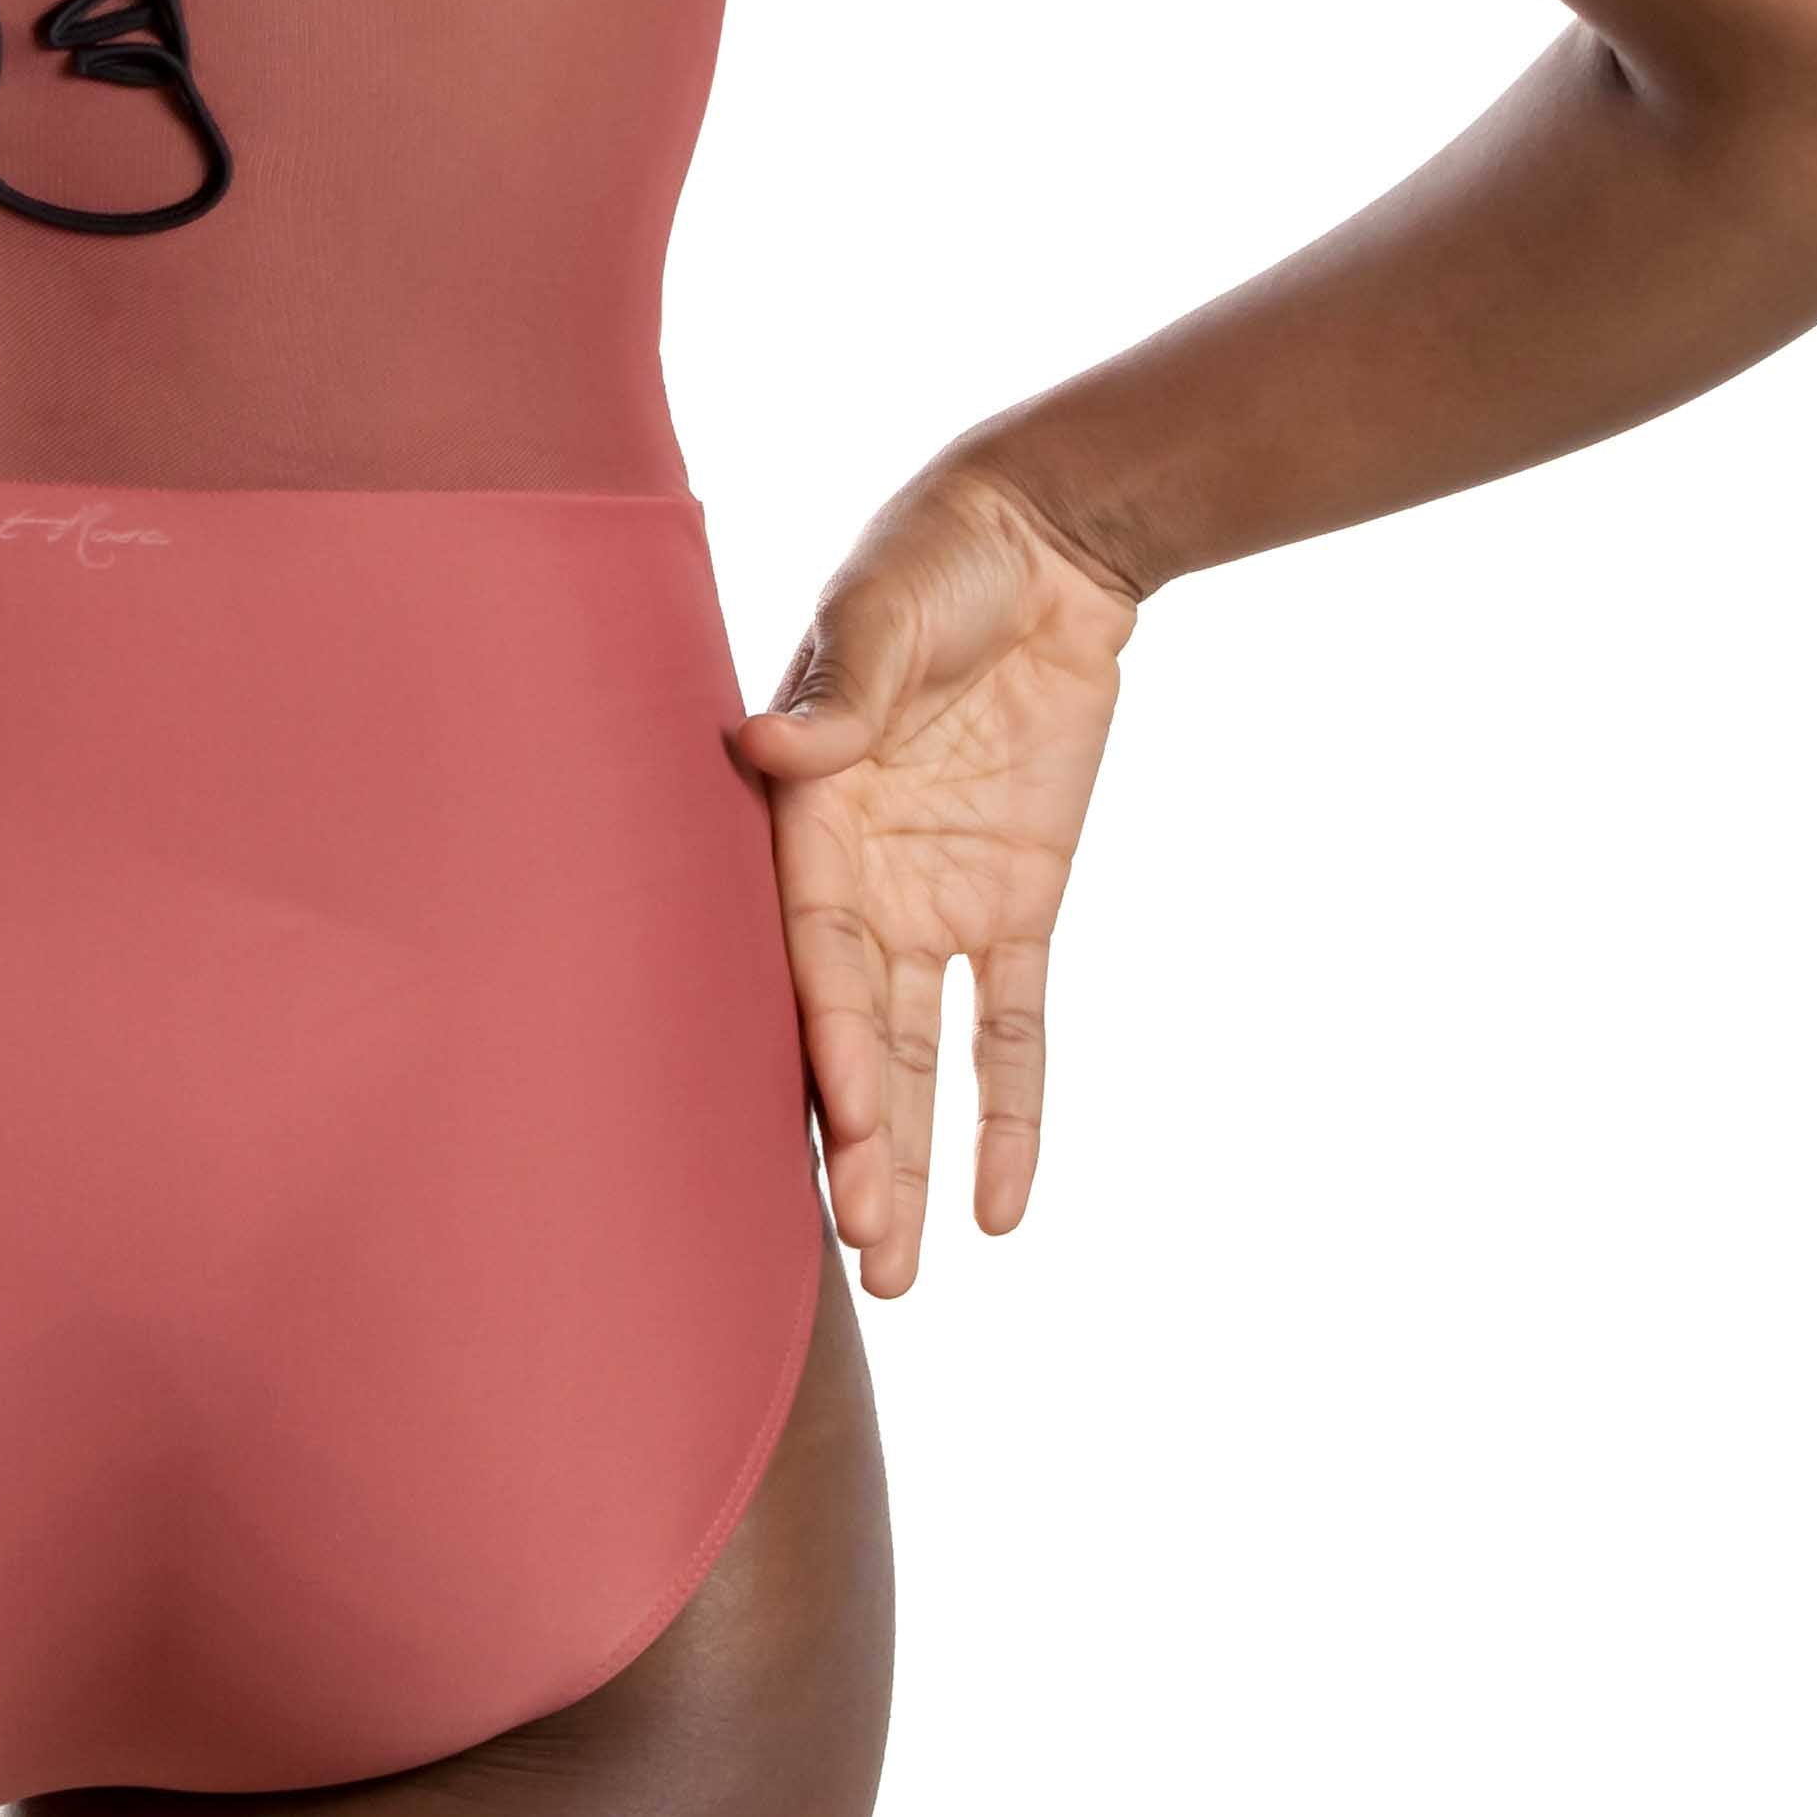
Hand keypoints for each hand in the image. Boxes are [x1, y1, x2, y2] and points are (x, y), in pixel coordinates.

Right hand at [729, 461, 1137, 1294]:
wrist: (1043, 539)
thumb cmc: (938, 555)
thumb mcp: (887, 609)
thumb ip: (845, 686)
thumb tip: (773, 739)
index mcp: (811, 808)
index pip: (818, 951)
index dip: (836, 1040)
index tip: (853, 1124)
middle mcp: (862, 873)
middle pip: (857, 1032)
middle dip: (861, 1142)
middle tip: (867, 1255)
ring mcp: (937, 896)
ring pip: (923, 1056)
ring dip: (913, 1160)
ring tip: (903, 1276)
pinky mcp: (1017, 901)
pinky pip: (1013, 1026)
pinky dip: (1011, 1112)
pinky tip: (1006, 1212)